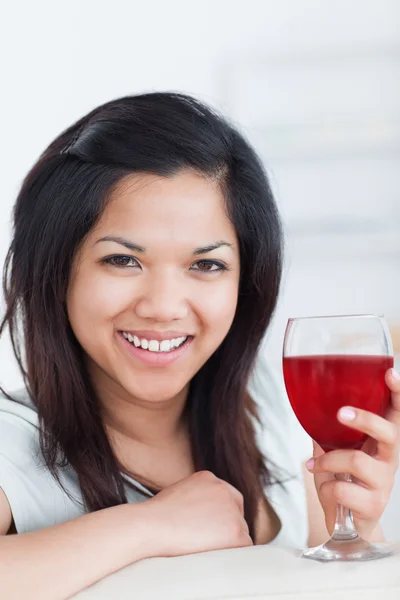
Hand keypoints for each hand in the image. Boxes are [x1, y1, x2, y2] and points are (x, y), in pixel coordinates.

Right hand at [142, 470, 252, 556]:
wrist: (152, 526)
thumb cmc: (155, 518)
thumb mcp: (178, 496)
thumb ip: (197, 500)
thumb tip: (202, 517)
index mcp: (209, 478)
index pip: (225, 497)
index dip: (220, 515)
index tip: (213, 528)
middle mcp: (224, 489)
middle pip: (236, 512)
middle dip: (227, 527)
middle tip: (211, 543)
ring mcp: (232, 509)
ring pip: (240, 530)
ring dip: (227, 542)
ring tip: (203, 549)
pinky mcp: (236, 531)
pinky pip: (244, 547)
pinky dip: (231, 554)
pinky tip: (212, 556)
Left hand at [306, 368, 399, 540]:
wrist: (347, 524)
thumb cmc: (344, 480)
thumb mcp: (337, 450)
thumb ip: (329, 431)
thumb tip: (309, 404)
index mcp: (382, 440)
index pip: (397, 412)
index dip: (397, 392)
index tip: (390, 372)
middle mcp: (390, 458)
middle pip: (389, 432)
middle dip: (364, 419)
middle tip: (340, 413)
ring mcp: (384, 482)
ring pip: (356, 460)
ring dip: (326, 461)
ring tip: (314, 465)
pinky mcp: (374, 505)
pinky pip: (342, 488)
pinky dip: (325, 486)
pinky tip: (325, 488)